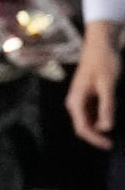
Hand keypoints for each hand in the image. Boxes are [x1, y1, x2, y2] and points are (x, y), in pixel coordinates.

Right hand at [66, 23, 120, 149]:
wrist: (100, 45)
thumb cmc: (104, 62)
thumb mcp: (108, 84)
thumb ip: (107, 106)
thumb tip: (105, 128)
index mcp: (76, 99)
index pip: (82, 127)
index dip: (95, 139)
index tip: (110, 145)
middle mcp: (74, 101)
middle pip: (82, 126)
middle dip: (96, 137)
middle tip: (113, 143)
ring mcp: (80, 99)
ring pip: (87, 121)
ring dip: (98, 129)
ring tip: (115, 135)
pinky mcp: (87, 95)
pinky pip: (91, 113)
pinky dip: (100, 119)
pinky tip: (111, 120)